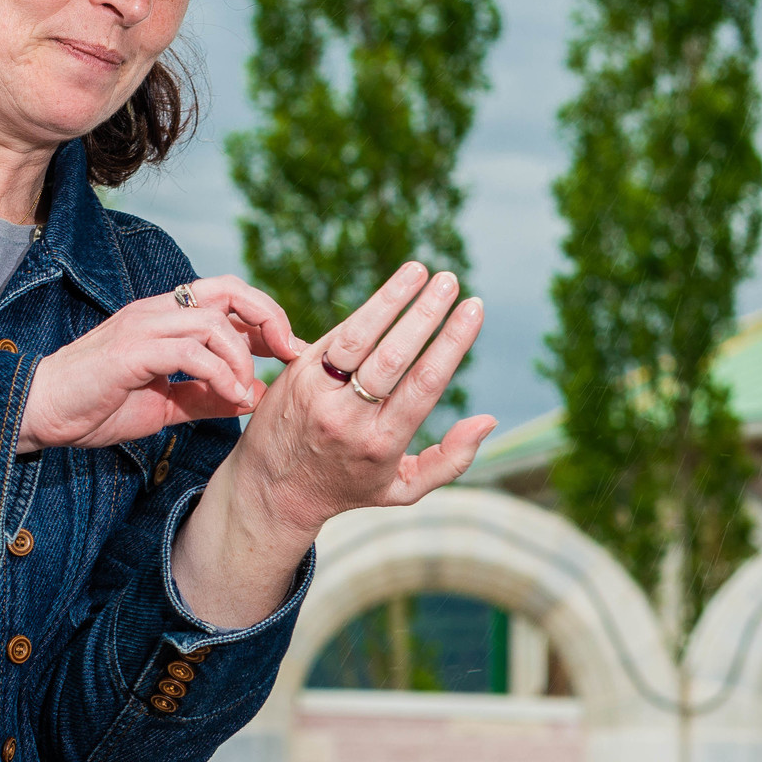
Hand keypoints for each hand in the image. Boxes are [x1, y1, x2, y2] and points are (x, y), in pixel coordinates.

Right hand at [17, 276, 304, 452]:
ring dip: (242, 358)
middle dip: (268, 317)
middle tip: (287, 353)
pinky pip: (191, 352)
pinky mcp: (132, 349)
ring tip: (246, 392)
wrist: (41, 413)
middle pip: (229, 290)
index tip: (290, 352)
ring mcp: (144, 325)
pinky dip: (220, 374)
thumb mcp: (166, 404)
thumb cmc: (96, 406)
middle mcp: (157, 310)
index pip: (227, 297)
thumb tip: (255, 397)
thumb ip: (208, 396)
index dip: (266, 318)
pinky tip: (230, 397)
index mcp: (165, 317)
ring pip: (214, 321)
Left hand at [228, 263, 495, 537]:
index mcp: (381, 443)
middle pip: (392, 356)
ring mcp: (317, 393)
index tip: (474, 308)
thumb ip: (450, 460)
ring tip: (419, 271)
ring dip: (391, 299)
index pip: (423, 384)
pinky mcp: (295, 374)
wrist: (272, 490)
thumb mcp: (402, 489)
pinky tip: (390, 291)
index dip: (451, 342)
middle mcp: (347, 418)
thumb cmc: (348, 486)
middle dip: (425, 314)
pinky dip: (365, 312)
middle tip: (450, 281)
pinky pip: (335, 337)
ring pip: (358, 338)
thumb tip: (489, 420)